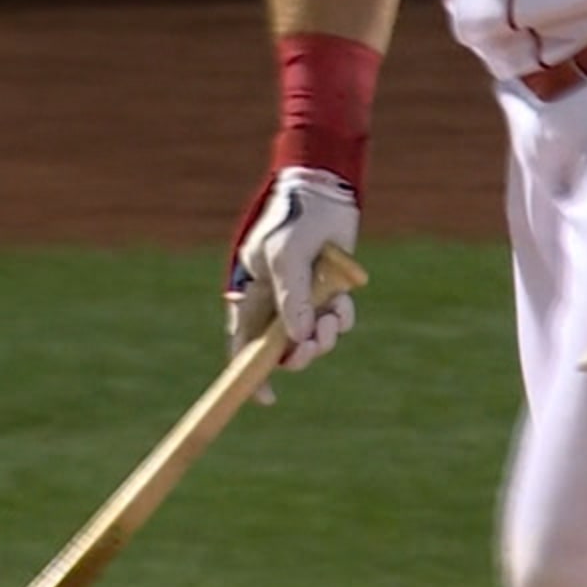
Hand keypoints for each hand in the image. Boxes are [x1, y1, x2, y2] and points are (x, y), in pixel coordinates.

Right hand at [225, 167, 360, 399]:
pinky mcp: (328, 290)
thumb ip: (292, 298)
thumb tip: (298, 339)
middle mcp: (275, 299)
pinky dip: (341, 319)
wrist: (328, 189)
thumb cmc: (297, 217)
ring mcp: (303, 295)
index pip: (243, 340)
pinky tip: (343, 303)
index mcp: (252, 292)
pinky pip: (334, 319)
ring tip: (334, 318)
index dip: (249, 371)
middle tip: (312, 349)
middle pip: (281, 346)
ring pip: (311, 335)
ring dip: (324, 336)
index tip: (266, 397)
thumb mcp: (288, 257)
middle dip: (297, 353)